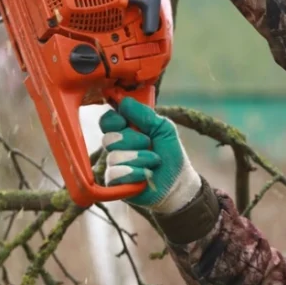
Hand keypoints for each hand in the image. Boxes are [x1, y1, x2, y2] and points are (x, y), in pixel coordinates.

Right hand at [99, 97, 201, 213]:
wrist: (179, 183)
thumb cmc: (170, 154)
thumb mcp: (163, 128)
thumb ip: (144, 113)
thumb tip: (124, 100)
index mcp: (124, 131)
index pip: (106, 120)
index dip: (114, 120)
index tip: (126, 122)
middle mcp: (116, 147)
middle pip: (109, 138)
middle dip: (133, 140)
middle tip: (149, 144)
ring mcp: (114, 166)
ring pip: (114, 157)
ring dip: (140, 158)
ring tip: (153, 162)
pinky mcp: (115, 184)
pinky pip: (115, 174)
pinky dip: (135, 173)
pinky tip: (146, 175)